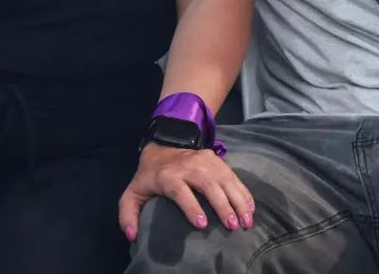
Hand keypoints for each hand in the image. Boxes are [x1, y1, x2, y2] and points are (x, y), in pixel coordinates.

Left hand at [118, 143, 255, 240]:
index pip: (181, 191)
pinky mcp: (217, 160)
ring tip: (246, 221)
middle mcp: (189, 166)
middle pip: (208, 185)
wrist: (164, 143)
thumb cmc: (150, 175)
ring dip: (238, 201)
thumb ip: (128, 215)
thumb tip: (133, 235)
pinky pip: (234, 177)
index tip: (202, 224)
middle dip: (222, 206)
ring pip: (225, 180)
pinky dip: (244, 193)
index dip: (192, 207)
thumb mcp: (133, 192)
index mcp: (168, 176)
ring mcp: (206, 161)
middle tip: (231, 226)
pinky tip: (250, 208)